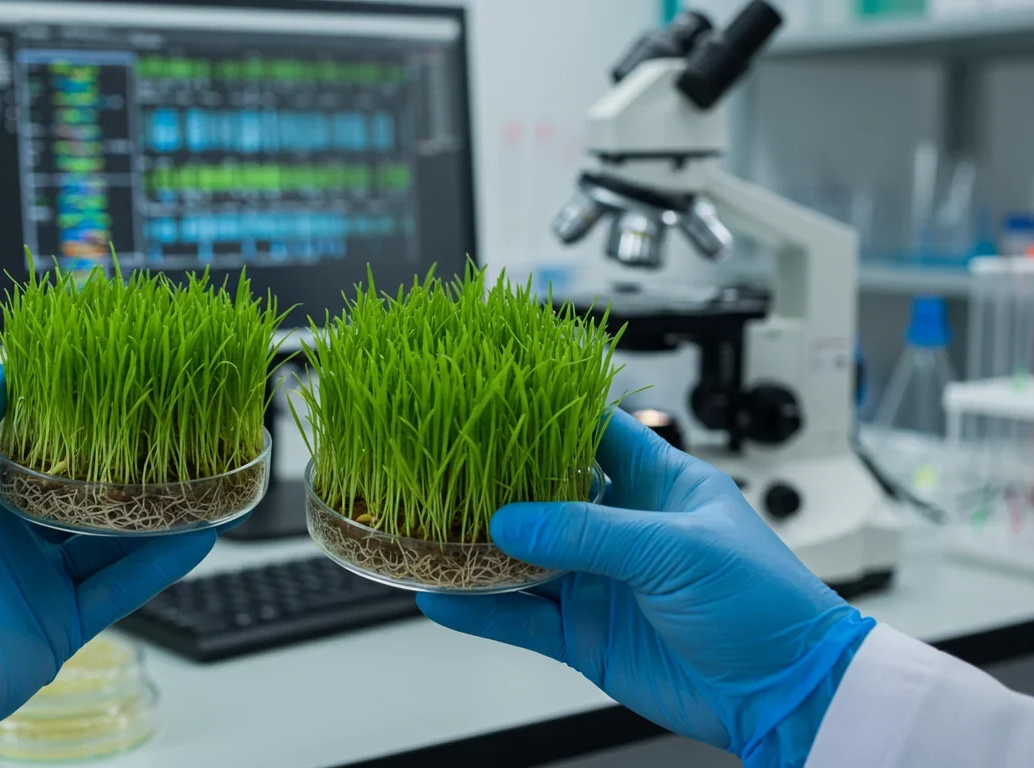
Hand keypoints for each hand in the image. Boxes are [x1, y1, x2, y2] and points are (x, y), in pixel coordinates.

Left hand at [0, 367, 215, 730]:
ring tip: (205, 481)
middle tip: (174, 434)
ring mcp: (37, 580)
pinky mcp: (62, 622)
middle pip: (82, 495)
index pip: (33, 453)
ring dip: (157, 513)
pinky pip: (122, 587)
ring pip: (112, 539)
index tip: (114, 393)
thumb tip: (3, 374)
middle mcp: (8, 537)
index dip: (72, 426)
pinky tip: (200, 532)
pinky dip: (162, 562)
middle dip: (126, 469)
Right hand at [417, 411, 874, 765]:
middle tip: (435, 471)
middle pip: (539, 494)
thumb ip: (591, 533)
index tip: (488, 396)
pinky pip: (520, 617)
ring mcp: (598, 581)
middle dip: (490, 484)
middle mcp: (620, 526)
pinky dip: (480, 610)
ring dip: (475, 550)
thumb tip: (512, 519)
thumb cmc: (766, 604)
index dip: (540, 412)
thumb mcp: (679, 549)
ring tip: (422, 536)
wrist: (786, 694)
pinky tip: (441, 597)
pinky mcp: (585, 633)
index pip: (588, 430)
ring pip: (520, 558)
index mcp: (656, 483)